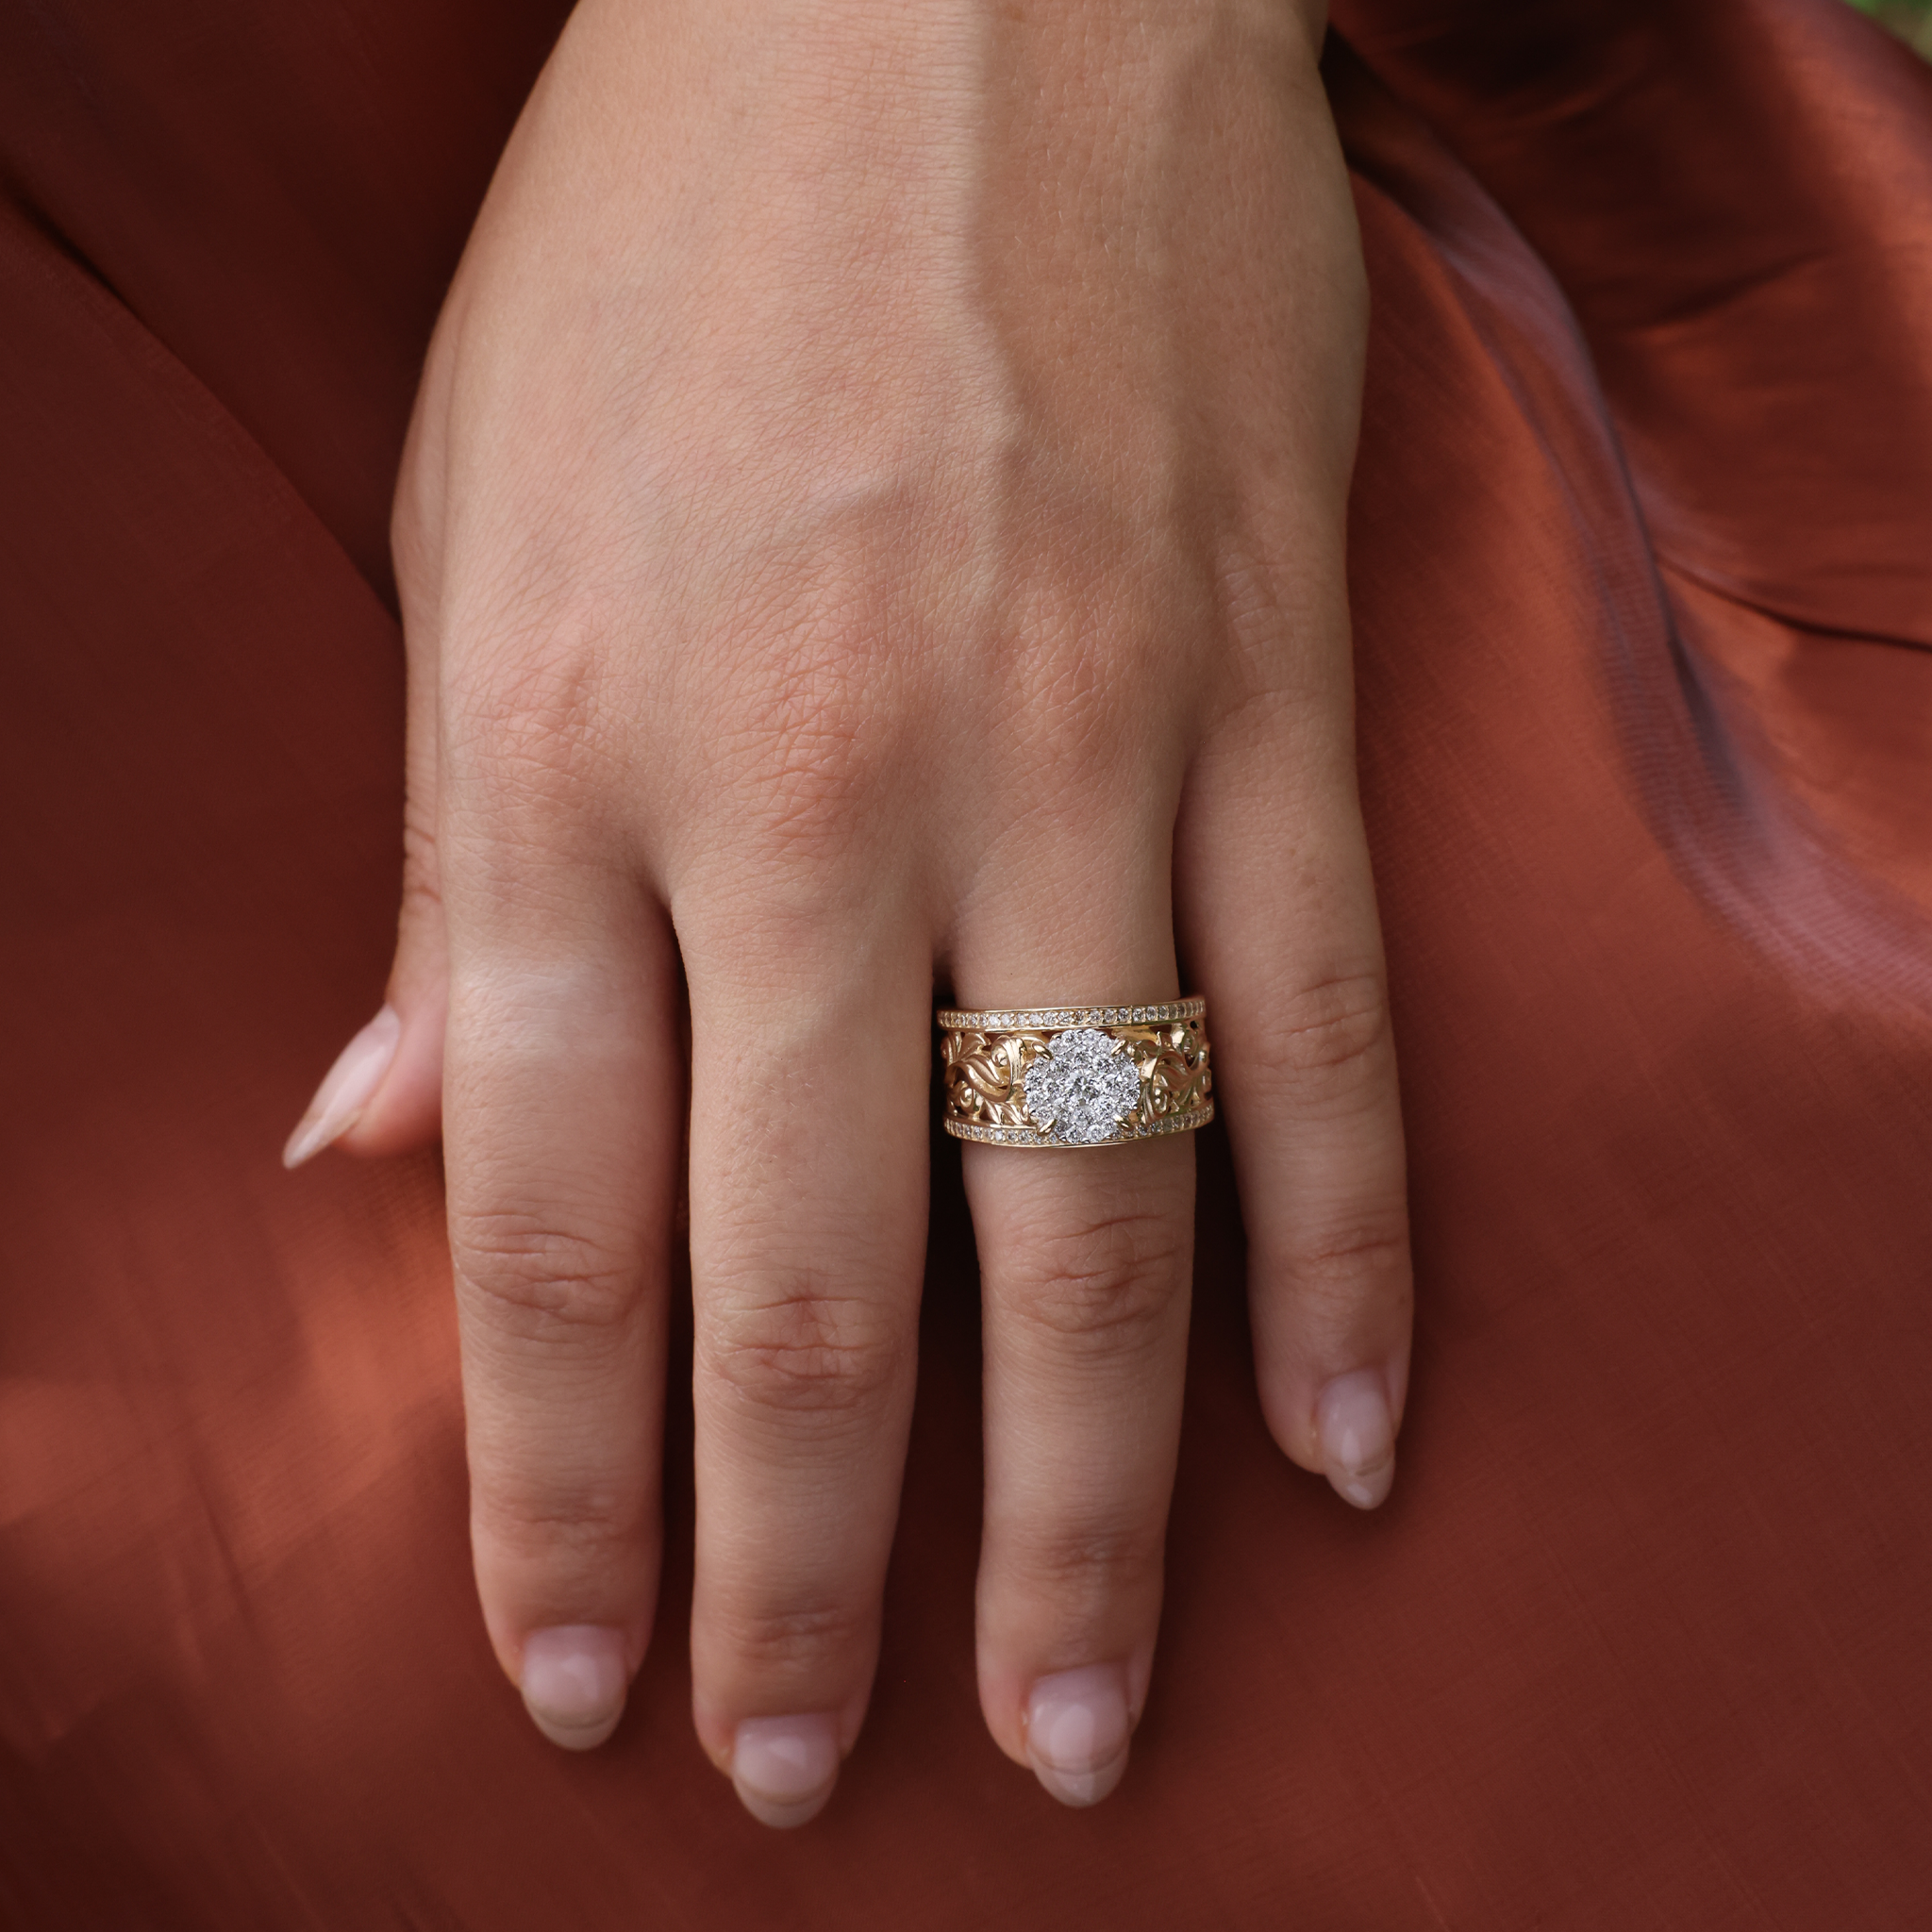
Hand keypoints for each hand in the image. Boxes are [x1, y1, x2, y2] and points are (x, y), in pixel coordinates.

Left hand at [284, 0, 1410, 1821]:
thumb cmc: (667, 252)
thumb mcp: (467, 538)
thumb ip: (446, 881)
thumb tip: (375, 1155)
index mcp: (559, 755)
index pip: (552, 1222)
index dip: (559, 1493)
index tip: (582, 1679)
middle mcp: (815, 788)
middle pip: (815, 1279)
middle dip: (804, 1572)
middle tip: (805, 1777)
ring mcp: (1075, 743)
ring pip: (1088, 1211)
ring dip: (1088, 1506)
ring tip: (1085, 1713)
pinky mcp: (1267, 689)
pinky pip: (1318, 1028)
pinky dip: (1339, 1261)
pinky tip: (1334, 1450)